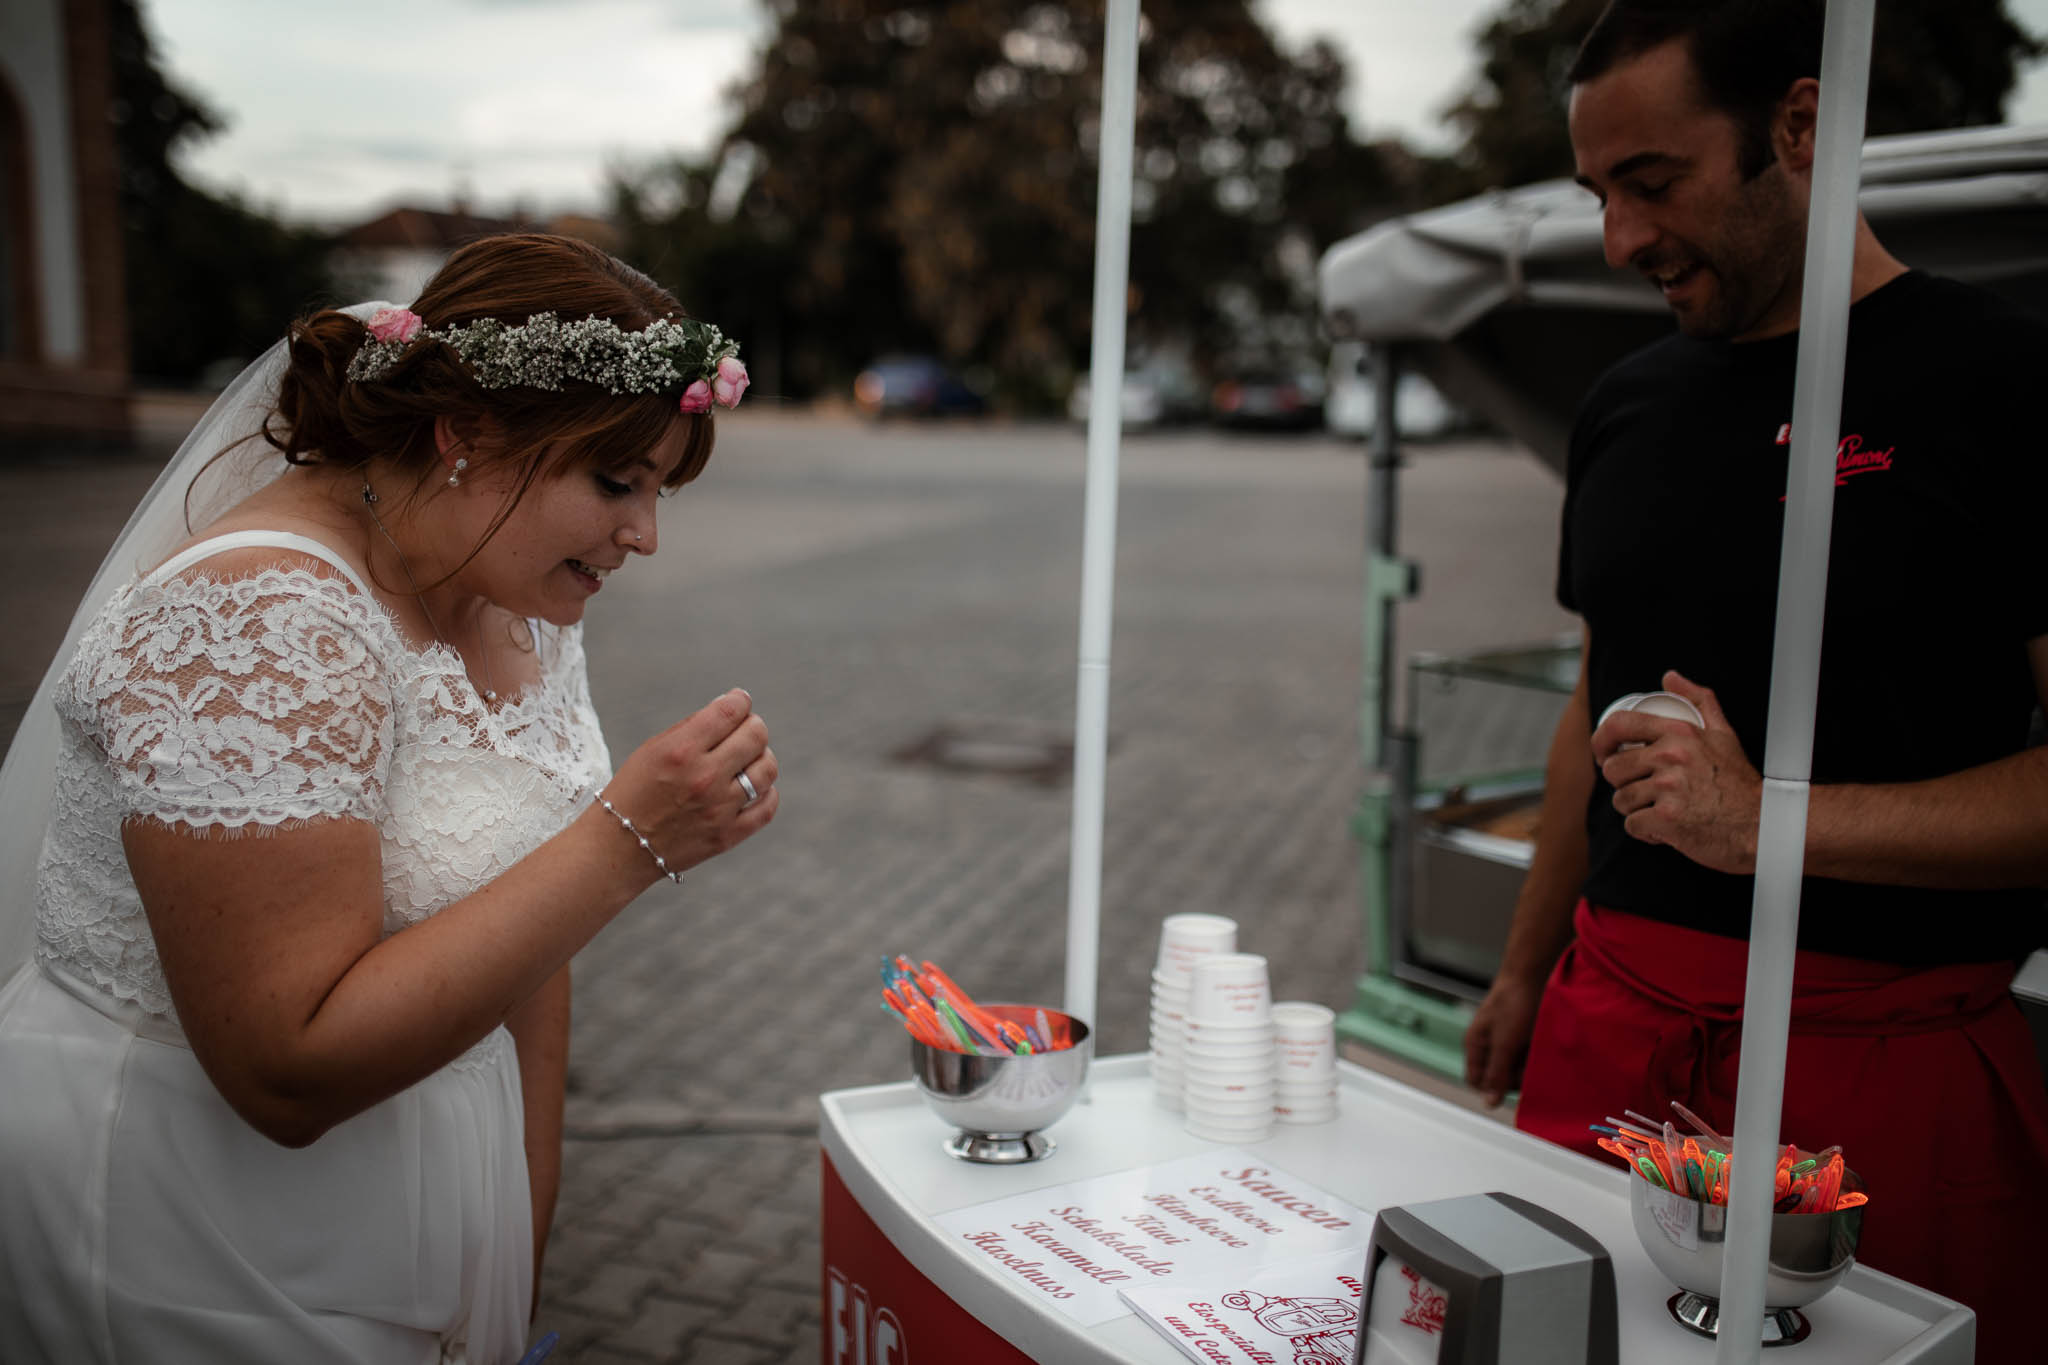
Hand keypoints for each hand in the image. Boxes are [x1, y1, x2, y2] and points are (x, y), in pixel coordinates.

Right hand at [602, 688, 778, 881]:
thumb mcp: (652, 749)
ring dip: (762, 757)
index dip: (740, 700)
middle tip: (744, 730)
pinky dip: (766, 792)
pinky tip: (753, 788)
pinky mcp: (727, 835)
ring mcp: (719, 809)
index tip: (739, 702)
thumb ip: (692, 727)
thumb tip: (730, 706)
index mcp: (681, 751)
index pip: (731, 711)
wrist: (620, 848)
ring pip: (768, 768)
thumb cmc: (633, 792)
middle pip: (756, 736)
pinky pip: (767, 806)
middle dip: (753, 726)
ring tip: (748, 759)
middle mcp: (704, 778)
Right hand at [1464, 970, 1543, 1106]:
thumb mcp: (1505, 1042)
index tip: (1513, 1079)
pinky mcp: (1521, 1036)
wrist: (1533, 973)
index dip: (1494, 1086)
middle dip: (1515, 1075)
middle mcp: (1488, 1045)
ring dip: (1528, 1065)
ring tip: (1537, 1049)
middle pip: (1498, 1077)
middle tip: (1529, 1061)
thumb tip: (1489, 1103)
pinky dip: (1535, 1055)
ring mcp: (1505, 1040)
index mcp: (1475, 1045)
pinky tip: (1541, 1045)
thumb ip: (1496, 1073)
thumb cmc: (1514, 1003)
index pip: (1477, 1081)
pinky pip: (1527, 1057)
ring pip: (1515, 1068)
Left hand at [1592, 670, 1758, 873]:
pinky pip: (1631, 825)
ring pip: (1621, 800)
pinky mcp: (1667, 820)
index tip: (1603, 754)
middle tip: (1647, 791)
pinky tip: (1666, 829)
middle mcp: (1671, 756)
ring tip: (1663, 809)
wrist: (1763, 825)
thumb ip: (1698, 701)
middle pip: (1613, 769)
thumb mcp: (1723, 734)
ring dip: (1636, 809)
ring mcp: (1669, 788)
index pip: (1619, 725)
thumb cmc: (1739, 782)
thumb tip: (1669, 677)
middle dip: (1624, 783)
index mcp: (1679, 733)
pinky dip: (1645, 832)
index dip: (1600, 740)